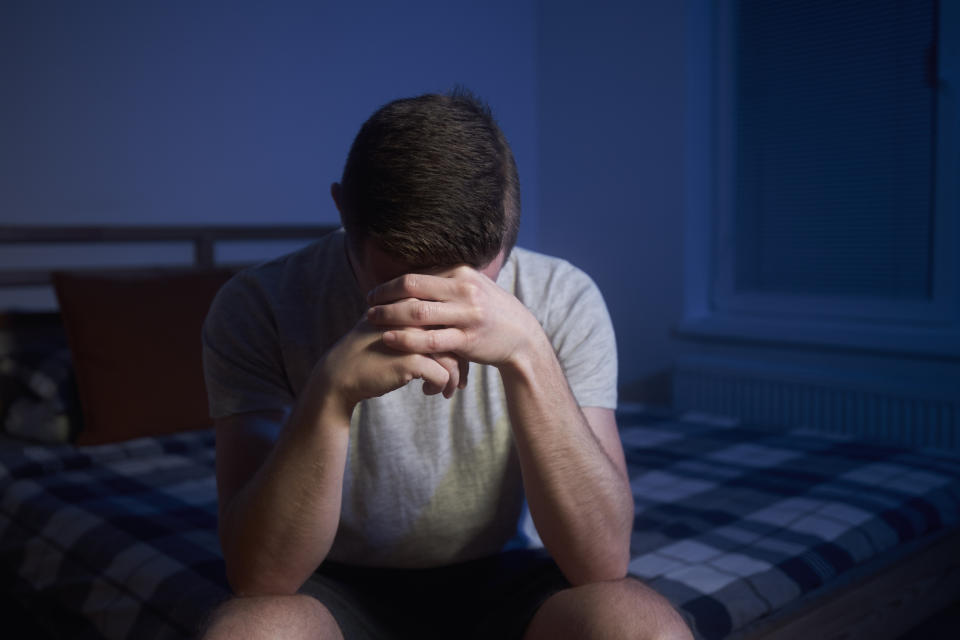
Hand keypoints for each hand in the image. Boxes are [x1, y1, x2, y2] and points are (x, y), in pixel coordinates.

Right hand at [312, 319, 462, 417]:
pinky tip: (429, 392)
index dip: (457, 339)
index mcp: (411, 302)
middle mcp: (414, 315)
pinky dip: (440, 386)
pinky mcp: (410, 360)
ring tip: (448, 389)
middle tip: (460, 380)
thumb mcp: (392, 325)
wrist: (340, 374)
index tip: (458, 358)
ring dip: (453, 377)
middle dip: (462, 361)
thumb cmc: (370, 351)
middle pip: (455, 336)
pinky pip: (442, 375)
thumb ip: (417, 319)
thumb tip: (451, 327)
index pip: (448, 317)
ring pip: (453, 357)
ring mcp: (412, 337)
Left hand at [365, 266, 544, 370]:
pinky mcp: (468, 340)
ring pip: (419, 313)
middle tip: (367, 304)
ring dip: (390, 316)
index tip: (375, 292)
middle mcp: (465, 290)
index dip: (391, 284)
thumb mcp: (472, 288)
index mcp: (462, 273)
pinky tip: (389, 339)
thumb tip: (412, 277)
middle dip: (385, 295)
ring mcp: (467, 315)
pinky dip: (407, 339)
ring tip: (371, 320)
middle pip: (413, 287)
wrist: (522, 337)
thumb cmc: (489, 312)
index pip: (418, 275)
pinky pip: (431, 340)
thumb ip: (445, 282)